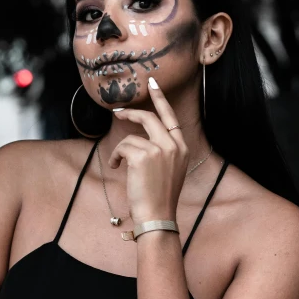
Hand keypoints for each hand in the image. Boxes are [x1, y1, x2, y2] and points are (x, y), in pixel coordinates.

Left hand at [109, 78, 188, 223]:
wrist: (157, 215)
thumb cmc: (159, 196)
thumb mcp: (169, 169)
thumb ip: (163, 151)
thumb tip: (141, 139)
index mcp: (182, 147)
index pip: (170, 117)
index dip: (160, 99)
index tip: (152, 83)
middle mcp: (173, 145)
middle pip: (149, 117)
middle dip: (130, 114)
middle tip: (117, 113)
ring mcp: (159, 149)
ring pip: (131, 138)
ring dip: (121, 151)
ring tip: (120, 165)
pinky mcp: (143, 156)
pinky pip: (122, 147)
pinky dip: (116, 157)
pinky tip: (118, 168)